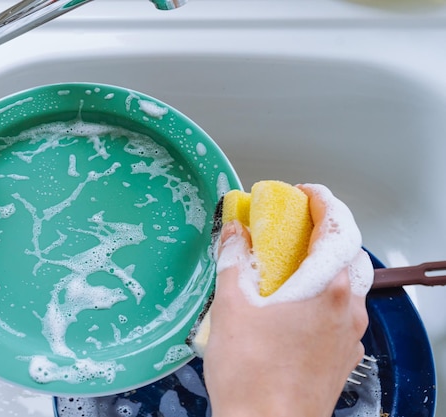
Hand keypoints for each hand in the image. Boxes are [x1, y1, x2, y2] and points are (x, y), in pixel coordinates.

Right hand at [203, 185, 370, 416]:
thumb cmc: (251, 372)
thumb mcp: (231, 306)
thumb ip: (234, 260)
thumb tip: (234, 230)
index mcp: (328, 288)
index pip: (337, 226)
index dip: (321, 202)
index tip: (302, 193)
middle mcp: (349, 308)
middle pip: (348, 254)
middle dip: (323, 234)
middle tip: (292, 229)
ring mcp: (350, 336)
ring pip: (348, 286)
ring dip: (324, 268)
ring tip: (290, 269)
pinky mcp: (343, 357)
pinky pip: (342, 315)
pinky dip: (324, 298)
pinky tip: (295, 309)